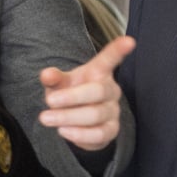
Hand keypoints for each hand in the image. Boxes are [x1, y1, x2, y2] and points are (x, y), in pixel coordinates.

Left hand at [38, 35, 135, 149]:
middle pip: (97, 91)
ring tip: (46, 118)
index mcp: (98, 73)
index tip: (129, 41)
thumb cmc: (68, 94)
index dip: (118, 50)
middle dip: (71, 97)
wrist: (75, 120)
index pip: (109, 59)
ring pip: (96, 115)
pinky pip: (99, 134)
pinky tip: (63, 131)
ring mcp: (113, 111)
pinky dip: (79, 135)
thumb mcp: (59, 83)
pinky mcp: (111, 131)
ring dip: (68, 117)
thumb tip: (47, 74)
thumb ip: (54, 78)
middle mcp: (110, 90)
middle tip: (49, 101)